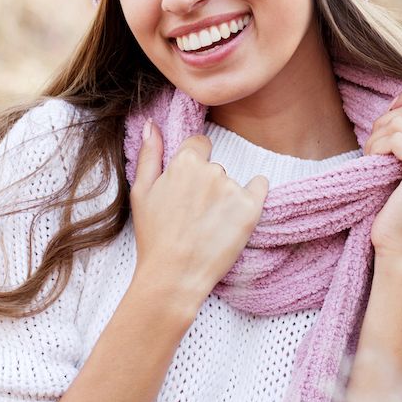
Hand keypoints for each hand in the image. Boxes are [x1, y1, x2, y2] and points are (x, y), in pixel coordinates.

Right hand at [130, 119, 268, 309]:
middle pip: (214, 167)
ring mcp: (232, 189)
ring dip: (224, 197)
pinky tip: (239, 212)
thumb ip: (149, 154)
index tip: (188, 188)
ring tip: (208, 226)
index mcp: (183, 163)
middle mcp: (211, 170)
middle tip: (193, 214)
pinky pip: (260, 186)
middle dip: (207, 185)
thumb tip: (151, 124)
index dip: (193, 165)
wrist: (173, 276)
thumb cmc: (154, 237)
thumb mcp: (141, 192)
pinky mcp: (250, 209)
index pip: (199, 145)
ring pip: (231, 183)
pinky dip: (254, 193)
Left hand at [364, 86, 401, 262]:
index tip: (390, 115)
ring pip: (400, 120)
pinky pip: (395, 138)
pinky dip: (377, 147)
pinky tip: (375, 164)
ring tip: (375, 159)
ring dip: (377, 137)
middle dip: (386, 120)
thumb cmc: (400, 203)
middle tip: (376, 147)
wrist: (401, 245)